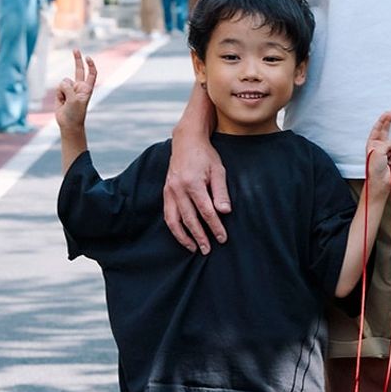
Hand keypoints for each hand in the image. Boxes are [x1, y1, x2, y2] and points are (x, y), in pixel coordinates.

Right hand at [55, 49, 96, 131]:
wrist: (68, 124)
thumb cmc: (75, 113)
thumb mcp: (74, 100)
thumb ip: (69, 88)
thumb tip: (63, 81)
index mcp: (87, 88)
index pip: (91, 74)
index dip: (90, 65)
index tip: (88, 57)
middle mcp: (79, 87)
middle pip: (79, 70)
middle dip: (77, 59)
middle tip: (75, 49)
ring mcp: (70, 89)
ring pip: (64, 82)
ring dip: (63, 91)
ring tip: (66, 101)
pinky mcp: (62, 92)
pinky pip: (58, 87)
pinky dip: (58, 94)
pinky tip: (61, 102)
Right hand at [163, 133, 230, 253]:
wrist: (186, 141)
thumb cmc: (206, 155)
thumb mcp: (219, 170)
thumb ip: (221, 192)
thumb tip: (225, 212)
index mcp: (193, 183)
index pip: (206, 211)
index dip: (215, 227)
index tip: (223, 238)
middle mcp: (178, 189)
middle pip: (190, 219)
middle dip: (200, 237)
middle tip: (208, 250)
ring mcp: (169, 191)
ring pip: (174, 220)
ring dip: (184, 237)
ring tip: (193, 248)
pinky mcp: (166, 192)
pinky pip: (168, 214)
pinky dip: (174, 228)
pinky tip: (182, 235)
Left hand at [365, 111, 390, 195]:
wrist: (380, 181)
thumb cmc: (374, 167)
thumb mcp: (378, 151)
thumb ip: (387, 143)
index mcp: (372, 143)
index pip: (377, 128)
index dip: (383, 120)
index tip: (389, 113)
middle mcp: (380, 146)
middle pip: (386, 131)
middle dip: (389, 122)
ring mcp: (389, 152)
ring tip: (388, 159)